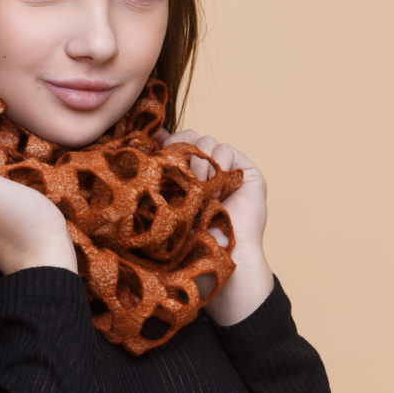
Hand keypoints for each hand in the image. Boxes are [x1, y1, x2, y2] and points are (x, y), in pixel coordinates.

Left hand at [156, 128, 273, 323]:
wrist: (220, 255)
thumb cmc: (191, 240)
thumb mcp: (168, 204)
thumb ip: (161, 175)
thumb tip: (149, 142)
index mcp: (186, 176)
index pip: (175, 144)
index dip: (168, 143)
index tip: (158, 151)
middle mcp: (206, 170)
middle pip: (190, 137)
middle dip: (183, 152)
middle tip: (182, 177)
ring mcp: (226, 169)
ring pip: (207, 141)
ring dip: (201, 164)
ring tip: (202, 192)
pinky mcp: (245, 170)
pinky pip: (226, 149)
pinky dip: (220, 166)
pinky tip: (218, 191)